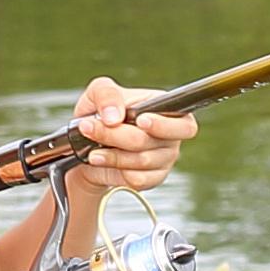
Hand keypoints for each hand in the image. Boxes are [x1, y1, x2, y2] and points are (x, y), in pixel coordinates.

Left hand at [65, 76, 195, 195]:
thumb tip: (114, 117)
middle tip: (90, 127)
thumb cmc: (100, 113)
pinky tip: (103, 159)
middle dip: (118, 136)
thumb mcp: (98, 92)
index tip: (140, 120)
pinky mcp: (152, 178)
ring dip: (111, 154)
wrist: (86, 144)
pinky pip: (136, 178)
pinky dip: (114, 169)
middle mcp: (171, 136)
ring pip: (141, 161)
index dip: (163, 125)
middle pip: (152, 141)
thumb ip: (107, 95)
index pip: (183, 123)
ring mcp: (164, 159)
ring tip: (92, 148)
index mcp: (168, 110)